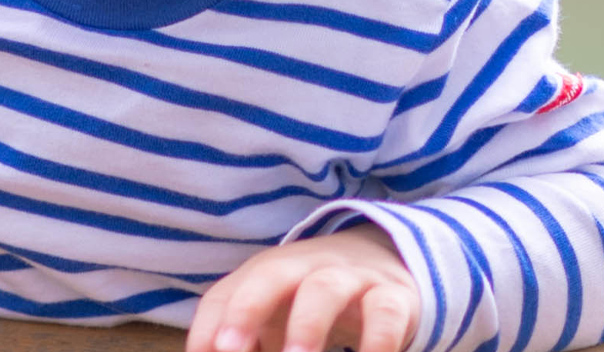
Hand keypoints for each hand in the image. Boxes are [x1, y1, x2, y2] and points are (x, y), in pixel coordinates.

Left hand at [186, 224, 419, 351]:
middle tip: (230, 349)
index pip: (227, 292)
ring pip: (325, 288)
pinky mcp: (393, 296)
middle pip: (272, 273)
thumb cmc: (310, 301)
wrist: (386, 260)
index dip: (210, 324)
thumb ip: (246, 339)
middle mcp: (306, 268)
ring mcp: (351, 278)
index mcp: (268, 274)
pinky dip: (378, 340)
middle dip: (248, 308)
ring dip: (307, 324)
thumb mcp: (274, 318)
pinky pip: (385, 312)